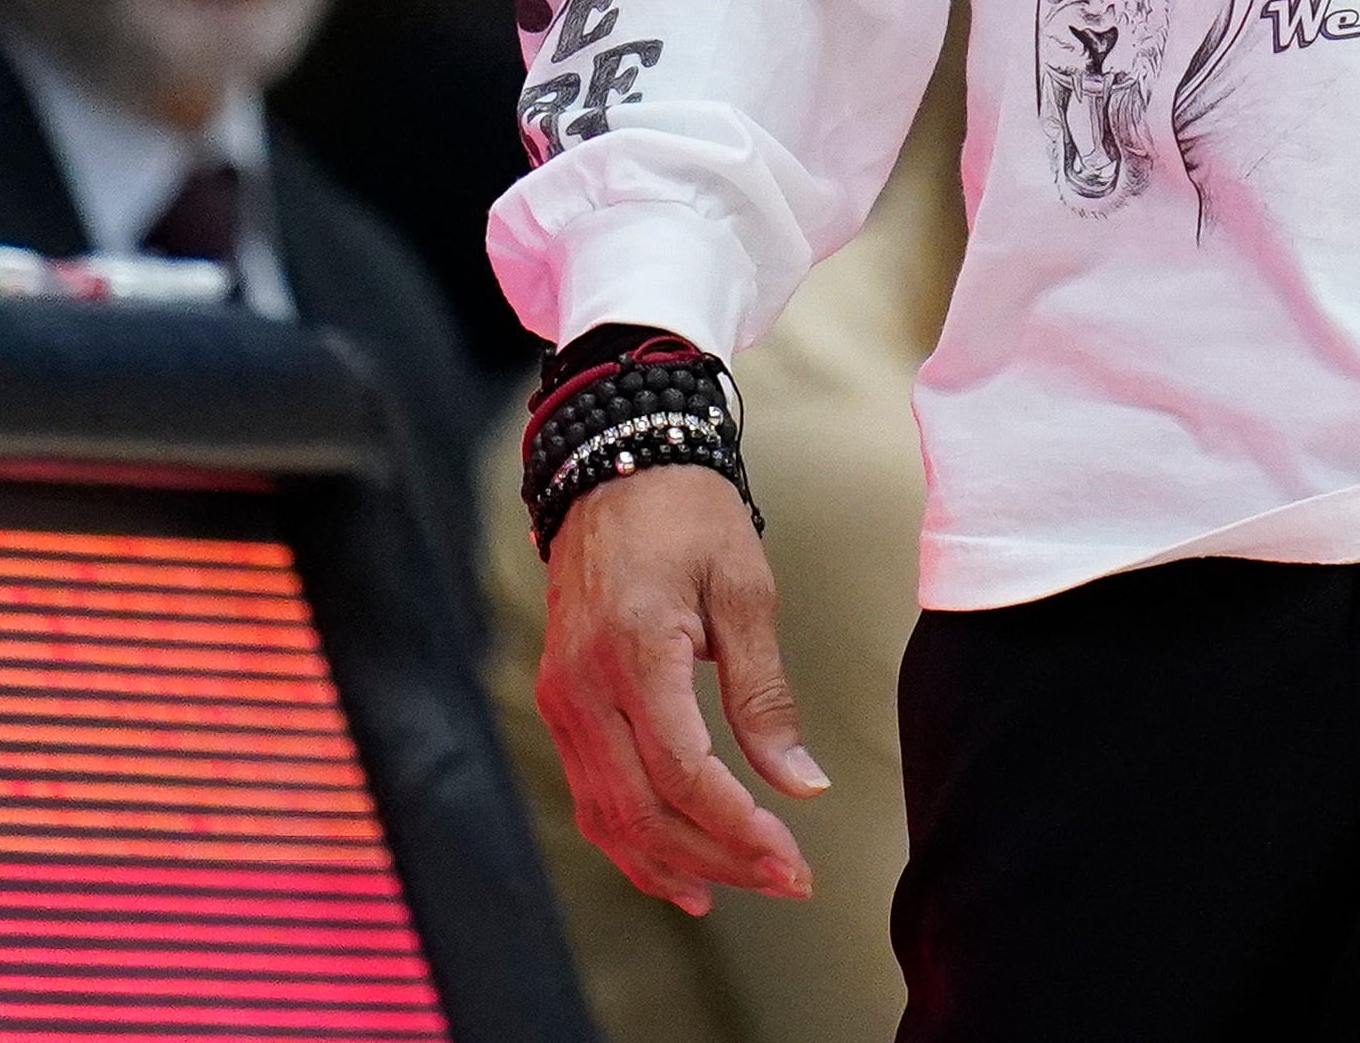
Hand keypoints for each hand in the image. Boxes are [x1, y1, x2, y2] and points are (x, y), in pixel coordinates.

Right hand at [531, 462, 822, 915]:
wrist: (614, 469)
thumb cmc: (688, 518)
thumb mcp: (744, 590)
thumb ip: (765, 694)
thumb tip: (801, 783)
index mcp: (634, 652)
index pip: (683, 771)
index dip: (737, 828)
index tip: (792, 859)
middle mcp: (582, 689)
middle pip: (642, 809)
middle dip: (717, 858)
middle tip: (785, 880)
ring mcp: (560, 701)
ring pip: (606, 815)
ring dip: (671, 863)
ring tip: (736, 889)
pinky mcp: (558, 705)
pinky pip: (590, 793)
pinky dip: (631, 839)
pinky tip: (676, 865)